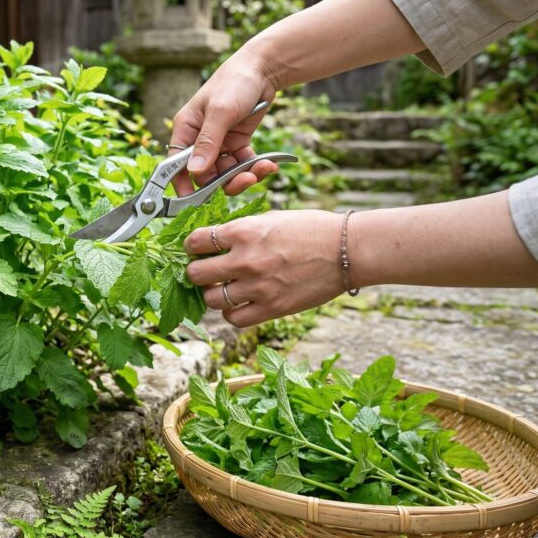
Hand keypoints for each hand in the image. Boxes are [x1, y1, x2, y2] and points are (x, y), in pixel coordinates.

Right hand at [169, 49, 280, 196]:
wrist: (263, 69)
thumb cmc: (234, 83)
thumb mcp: (220, 112)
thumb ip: (208, 142)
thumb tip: (195, 172)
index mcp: (186, 130)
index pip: (176, 165)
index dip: (183, 185)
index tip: (193, 201)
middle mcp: (200, 139)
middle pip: (205, 174)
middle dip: (224, 181)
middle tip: (244, 181)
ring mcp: (220, 143)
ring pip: (226, 172)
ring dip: (243, 175)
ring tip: (262, 170)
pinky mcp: (238, 143)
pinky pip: (243, 164)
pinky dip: (255, 167)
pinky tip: (269, 165)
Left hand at [183, 210, 344, 326]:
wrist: (346, 250)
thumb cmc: (311, 229)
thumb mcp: (270, 218)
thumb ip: (241, 231)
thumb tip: (214, 240)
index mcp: (244, 231)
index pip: (196, 241)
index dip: (191, 246)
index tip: (195, 249)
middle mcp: (245, 260)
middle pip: (196, 274)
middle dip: (196, 272)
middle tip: (204, 271)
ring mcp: (258, 287)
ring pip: (211, 299)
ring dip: (212, 294)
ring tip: (222, 288)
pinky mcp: (272, 308)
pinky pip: (235, 319)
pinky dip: (231, 313)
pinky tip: (237, 303)